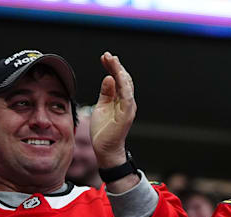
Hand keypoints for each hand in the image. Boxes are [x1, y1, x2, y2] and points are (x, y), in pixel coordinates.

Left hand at [90, 52, 136, 167]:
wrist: (105, 148)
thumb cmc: (103, 130)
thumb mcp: (102, 106)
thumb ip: (106, 93)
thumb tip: (108, 78)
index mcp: (120, 99)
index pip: (118, 80)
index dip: (112, 67)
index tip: (105, 58)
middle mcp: (127, 102)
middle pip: (124, 79)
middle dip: (115, 66)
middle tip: (107, 55)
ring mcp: (128, 108)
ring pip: (126, 85)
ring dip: (119, 71)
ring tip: (111, 60)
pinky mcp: (126, 114)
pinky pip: (126, 96)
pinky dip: (123, 85)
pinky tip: (116, 75)